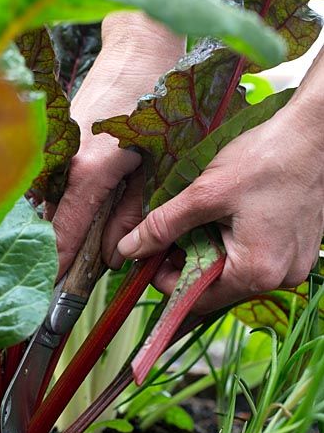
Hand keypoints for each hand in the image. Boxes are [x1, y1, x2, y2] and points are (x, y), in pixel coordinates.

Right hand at [49, 0, 217, 276]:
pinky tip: (59, 212)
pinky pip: (41, 180)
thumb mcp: (161, 165)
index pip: (65, 230)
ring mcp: (50, 145)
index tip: (50, 292)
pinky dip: (48, 201)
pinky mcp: (47, 136)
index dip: (58, 263)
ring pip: (39, 202)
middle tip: (53, 280)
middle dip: (51, 250)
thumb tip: (112, 254)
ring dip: (46, 226)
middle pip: (47, 220)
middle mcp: (62, 159)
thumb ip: (133, 213)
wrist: (138, 45)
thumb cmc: (159, 101)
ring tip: (54, 252)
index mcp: (92, 169)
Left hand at [117, 98, 323, 311]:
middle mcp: (281, 278)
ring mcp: (295, 264)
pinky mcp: (300, 249)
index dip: (167, 280)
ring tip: (200, 219)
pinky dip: (236, 244)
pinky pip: (259, 257)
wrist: (316, 133)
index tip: (150, 256)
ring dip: (211, 252)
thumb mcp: (206, 193)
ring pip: (237, 271)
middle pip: (218, 286)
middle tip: (170, 234)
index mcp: (256, 272)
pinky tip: (227, 217)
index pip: (197, 298)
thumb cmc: (267, 158)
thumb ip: (164, 225)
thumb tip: (128, 248)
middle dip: (189, 263)